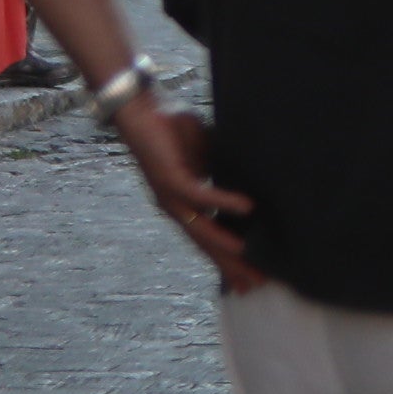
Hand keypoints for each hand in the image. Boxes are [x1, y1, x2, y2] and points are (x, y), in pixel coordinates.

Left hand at [114, 98, 261, 289]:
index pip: (208, 238)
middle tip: (254, 284)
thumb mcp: (203, 154)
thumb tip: (244, 185)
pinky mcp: (170, 179)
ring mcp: (170, 196)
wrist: (138, 109)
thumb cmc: (169, 128)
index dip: (227, 259)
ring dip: (225, 245)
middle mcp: (174, 206)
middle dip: (230, 265)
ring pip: (201, 228)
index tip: (248, 279)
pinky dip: (224, 202)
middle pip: (206, 243)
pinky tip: (247, 209)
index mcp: (181, 203)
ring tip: (249, 259)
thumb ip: (218, 172)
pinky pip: (200, 196)